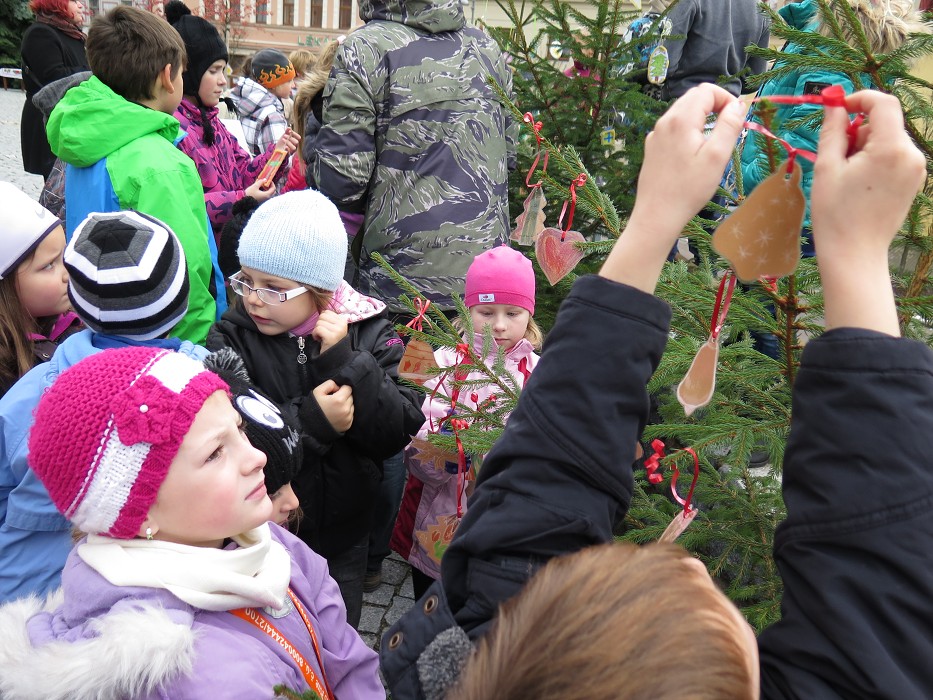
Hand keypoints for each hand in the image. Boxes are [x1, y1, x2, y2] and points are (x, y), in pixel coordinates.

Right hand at [244, 178, 274, 201]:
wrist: (244, 202)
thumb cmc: (249, 194)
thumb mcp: (255, 186)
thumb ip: (261, 182)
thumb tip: (265, 179)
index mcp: (267, 195)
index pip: (273, 188)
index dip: (272, 183)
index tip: (269, 180)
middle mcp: (267, 198)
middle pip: (273, 192)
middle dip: (271, 186)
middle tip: (266, 182)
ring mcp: (265, 200)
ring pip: (269, 194)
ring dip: (268, 189)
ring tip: (263, 185)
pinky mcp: (262, 201)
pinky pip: (266, 196)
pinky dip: (265, 192)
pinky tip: (261, 189)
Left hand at [275, 127, 300, 154]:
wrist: (277, 150)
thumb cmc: (282, 143)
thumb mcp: (284, 136)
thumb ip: (286, 131)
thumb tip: (289, 127)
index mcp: (295, 142)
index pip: (299, 138)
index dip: (295, 134)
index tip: (290, 132)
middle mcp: (295, 146)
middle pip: (296, 142)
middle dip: (290, 138)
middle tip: (284, 136)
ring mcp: (292, 151)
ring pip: (294, 148)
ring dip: (288, 143)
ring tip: (283, 140)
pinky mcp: (288, 155)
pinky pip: (289, 153)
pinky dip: (287, 149)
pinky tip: (284, 146)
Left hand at [312, 310, 347, 352]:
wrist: (334, 357)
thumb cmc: (331, 341)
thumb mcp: (334, 328)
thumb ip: (330, 319)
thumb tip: (322, 310)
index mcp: (343, 320)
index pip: (327, 312)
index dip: (323, 321)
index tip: (326, 330)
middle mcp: (342, 324)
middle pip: (322, 316)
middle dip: (319, 325)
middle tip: (323, 334)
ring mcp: (337, 330)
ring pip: (319, 323)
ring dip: (317, 331)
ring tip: (322, 337)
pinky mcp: (331, 336)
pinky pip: (318, 329)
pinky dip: (315, 335)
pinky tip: (319, 340)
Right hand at [313, 380, 353, 432]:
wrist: (311, 426)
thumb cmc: (314, 407)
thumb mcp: (318, 391)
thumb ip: (330, 384)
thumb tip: (339, 386)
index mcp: (339, 399)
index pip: (348, 388)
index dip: (341, 389)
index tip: (334, 393)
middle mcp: (346, 409)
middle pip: (351, 397)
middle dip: (344, 397)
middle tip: (333, 401)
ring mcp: (348, 418)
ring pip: (352, 406)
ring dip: (346, 405)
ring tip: (334, 409)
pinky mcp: (348, 424)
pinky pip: (351, 415)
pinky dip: (346, 414)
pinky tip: (336, 415)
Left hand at [600, 84, 745, 293]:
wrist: (656, 216)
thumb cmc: (689, 189)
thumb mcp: (717, 156)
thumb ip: (729, 125)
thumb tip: (739, 104)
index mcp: (681, 119)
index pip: (706, 90)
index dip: (726, 99)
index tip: (736, 119)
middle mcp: (664, 122)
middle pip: (693, 98)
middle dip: (714, 108)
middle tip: (727, 132)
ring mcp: (655, 135)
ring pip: (682, 113)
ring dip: (702, 120)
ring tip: (712, 145)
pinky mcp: (652, 148)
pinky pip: (673, 129)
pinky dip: (688, 132)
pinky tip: (693, 155)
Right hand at [812, 90, 924, 259]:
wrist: (854, 254)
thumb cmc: (835, 213)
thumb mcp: (827, 168)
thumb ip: (833, 130)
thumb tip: (834, 103)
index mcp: (891, 148)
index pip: (883, 103)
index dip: (859, 99)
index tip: (837, 108)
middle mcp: (911, 154)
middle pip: (885, 122)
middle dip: (859, 130)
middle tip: (835, 156)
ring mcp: (916, 169)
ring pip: (889, 140)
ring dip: (866, 146)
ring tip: (847, 175)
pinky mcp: (914, 181)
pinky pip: (895, 157)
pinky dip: (876, 160)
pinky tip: (860, 184)